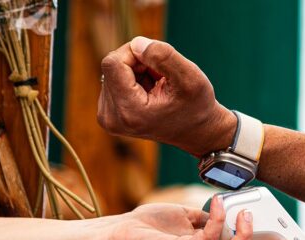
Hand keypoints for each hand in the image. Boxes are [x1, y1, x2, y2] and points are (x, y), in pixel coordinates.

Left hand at [98, 37, 236, 156]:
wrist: (197, 132)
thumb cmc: (196, 106)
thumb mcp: (190, 78)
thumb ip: (163, 56)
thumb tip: (135, 43)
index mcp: (129, 112)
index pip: (113, 63)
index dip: (135, 53)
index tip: (157, 63)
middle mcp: (112, 118)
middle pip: (112, 66)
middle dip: (137, 63)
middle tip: (162, 78)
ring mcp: (108, 118)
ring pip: (112, 71)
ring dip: (136, 70)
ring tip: (158, 87)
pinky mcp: (108, 114)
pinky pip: (113, 80)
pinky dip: (132, 78)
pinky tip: (150, 92)